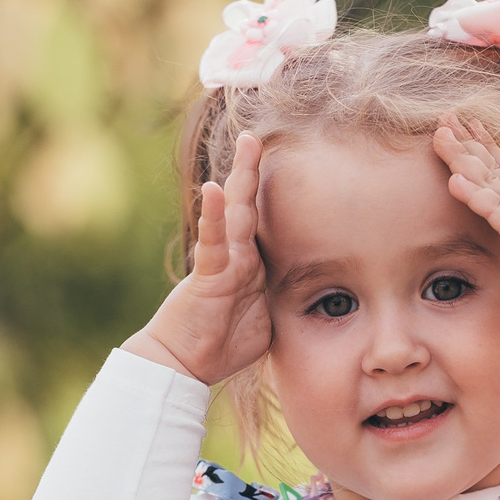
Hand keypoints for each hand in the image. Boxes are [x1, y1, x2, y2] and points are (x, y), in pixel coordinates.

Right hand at [129, 132, 270, 384]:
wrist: (185, 364)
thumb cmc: (222, 344)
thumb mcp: (266, 322)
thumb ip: (281, 303)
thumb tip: (314, 302)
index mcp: (251, 264)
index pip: (264, 222)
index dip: (270, 194)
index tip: (287, 163)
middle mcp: (237, 255)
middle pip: (248, 205)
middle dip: (253, 169)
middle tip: (257, 135)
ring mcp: (222, 261)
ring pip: (234, 212)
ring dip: (241, 177)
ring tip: (248, 144)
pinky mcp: (208, 275)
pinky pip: (212, 242)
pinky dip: (213, 216)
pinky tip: (212, 190)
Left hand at [432, 117, 499, 315]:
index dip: (485, 152)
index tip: (467, 132)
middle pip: (492, 167)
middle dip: (465, 142)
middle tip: (445, 118)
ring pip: (489, 180)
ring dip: (462, 157)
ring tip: (439, 133)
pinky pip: (497, 210)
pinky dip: (474, 193)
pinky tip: (454, 178)